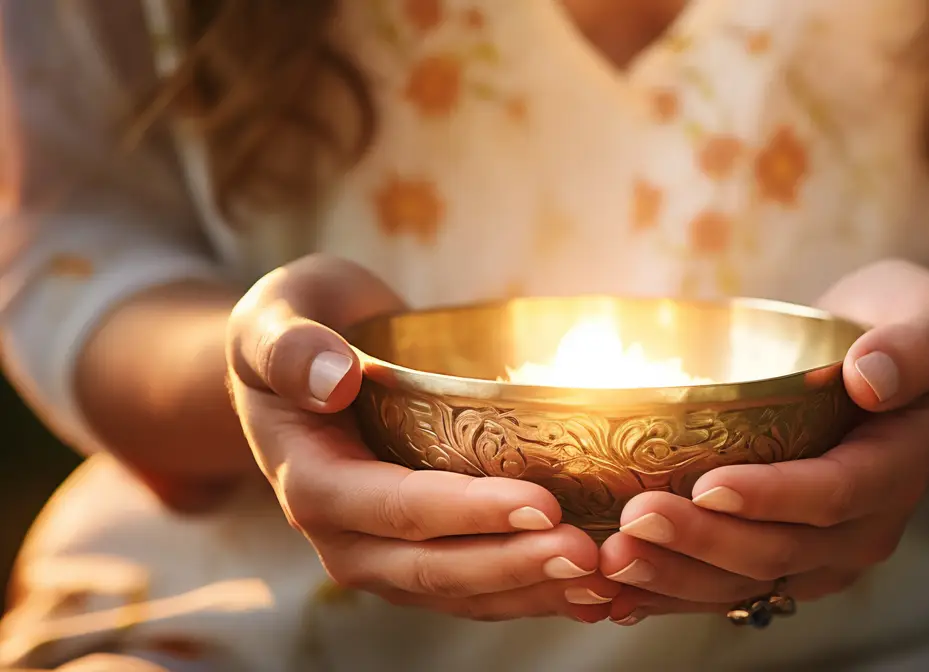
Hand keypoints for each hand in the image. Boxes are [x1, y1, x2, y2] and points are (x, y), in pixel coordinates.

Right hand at [226, 254, 616, 621]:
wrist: (305, 362)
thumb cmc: (298, 327)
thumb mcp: (274, 318)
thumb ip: (289, 347)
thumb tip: (333, 378)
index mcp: (310, 481)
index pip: (395, 508)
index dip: (467, 512)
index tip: (541, 502)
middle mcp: (344, 535)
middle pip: (434, 566)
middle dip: (515, 564)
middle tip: (589, 553)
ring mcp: (381, 555)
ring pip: (461, 591)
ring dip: (533, 591)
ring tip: (605, 580)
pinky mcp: (418, 555)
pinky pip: (476, 588)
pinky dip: (533, 594)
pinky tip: (594, 593)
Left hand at [599, 260, 928, 623]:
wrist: (905, 371)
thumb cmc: (915, 331)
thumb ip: (913, 347)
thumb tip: (871, 374)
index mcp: (898, 468)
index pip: (834, 493)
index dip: (773, 496)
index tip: (708, 485)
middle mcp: (863, 526)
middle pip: (779, 550)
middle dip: (704, 543)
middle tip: (634, 521)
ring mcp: (824, 551)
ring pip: (748, 582)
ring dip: (677, 578)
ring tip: (612, 562)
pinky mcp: (787, 556)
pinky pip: (730, 586)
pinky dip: (673, 592)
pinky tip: (618, 594)